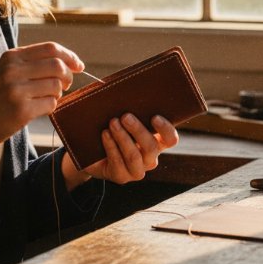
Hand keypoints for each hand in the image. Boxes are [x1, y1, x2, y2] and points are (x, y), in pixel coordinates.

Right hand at [0, 42, 81, 161]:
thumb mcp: (6, 71)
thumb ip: (31, 63)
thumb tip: (68, 61)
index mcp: (12, 57)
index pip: (50, 48)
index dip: (70, 56)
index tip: (78, 66)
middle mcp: (13, 70)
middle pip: (57, 65)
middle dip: (68, 76)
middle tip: (64, 86)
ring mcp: (16, 89)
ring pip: (56, 86)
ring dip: (57, 94)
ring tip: (44, 98)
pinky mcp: (21, 109)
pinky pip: (51, 104)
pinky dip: (50, 107)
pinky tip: (38, 109)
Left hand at [63, 113, 178, 189]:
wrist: (92, 151)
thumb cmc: (112, 128)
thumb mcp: (123, 118)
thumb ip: (131, 107)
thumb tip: (127, 86)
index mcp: (157, 142)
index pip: (170, 139)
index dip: (165, 129)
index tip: (154, 117)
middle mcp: (150, 158)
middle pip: (151, 147)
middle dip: (138, 130)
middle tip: (125, 116)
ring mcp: (136, 170)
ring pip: (134, 156)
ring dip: (123, 138)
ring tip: (112, 123)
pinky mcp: (121, 177)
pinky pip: (118, 162)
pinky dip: (111, 146)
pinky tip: (104, 134)